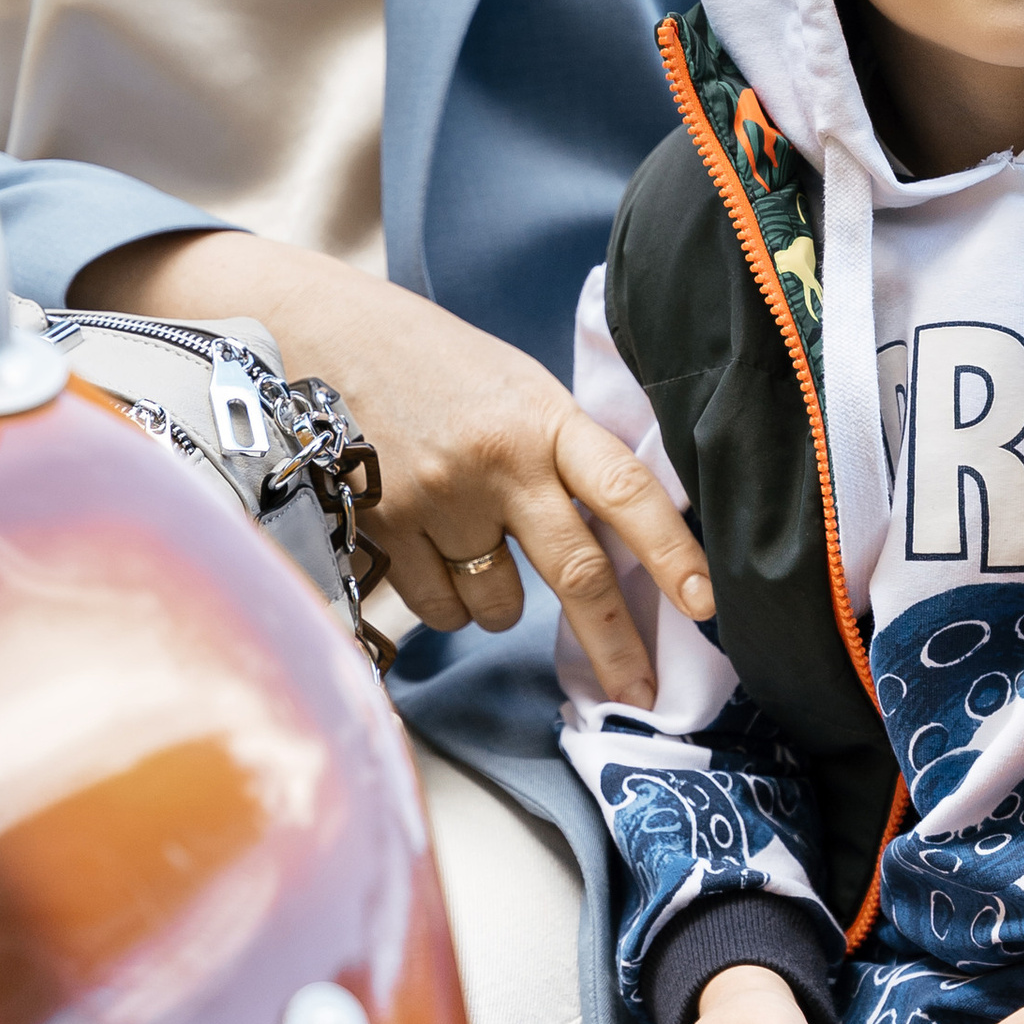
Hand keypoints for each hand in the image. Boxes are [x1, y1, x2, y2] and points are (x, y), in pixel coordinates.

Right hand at [68, 227, 711, 700]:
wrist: (316, 329)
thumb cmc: (429, 360)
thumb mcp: (512, 385)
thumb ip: (559, 451)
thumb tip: (613, 542)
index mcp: (542, 416)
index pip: (625, 490)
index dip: (671, 552)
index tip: (706, 604)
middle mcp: (497, 461)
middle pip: (575, 571)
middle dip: (614, 644)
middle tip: (639, 693)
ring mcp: (436, 499)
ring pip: (496, 604)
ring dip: (497, 600)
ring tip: (471, 541)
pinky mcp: (382, 528)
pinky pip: (436, 604)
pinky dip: (442, 597)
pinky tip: (425, 546)